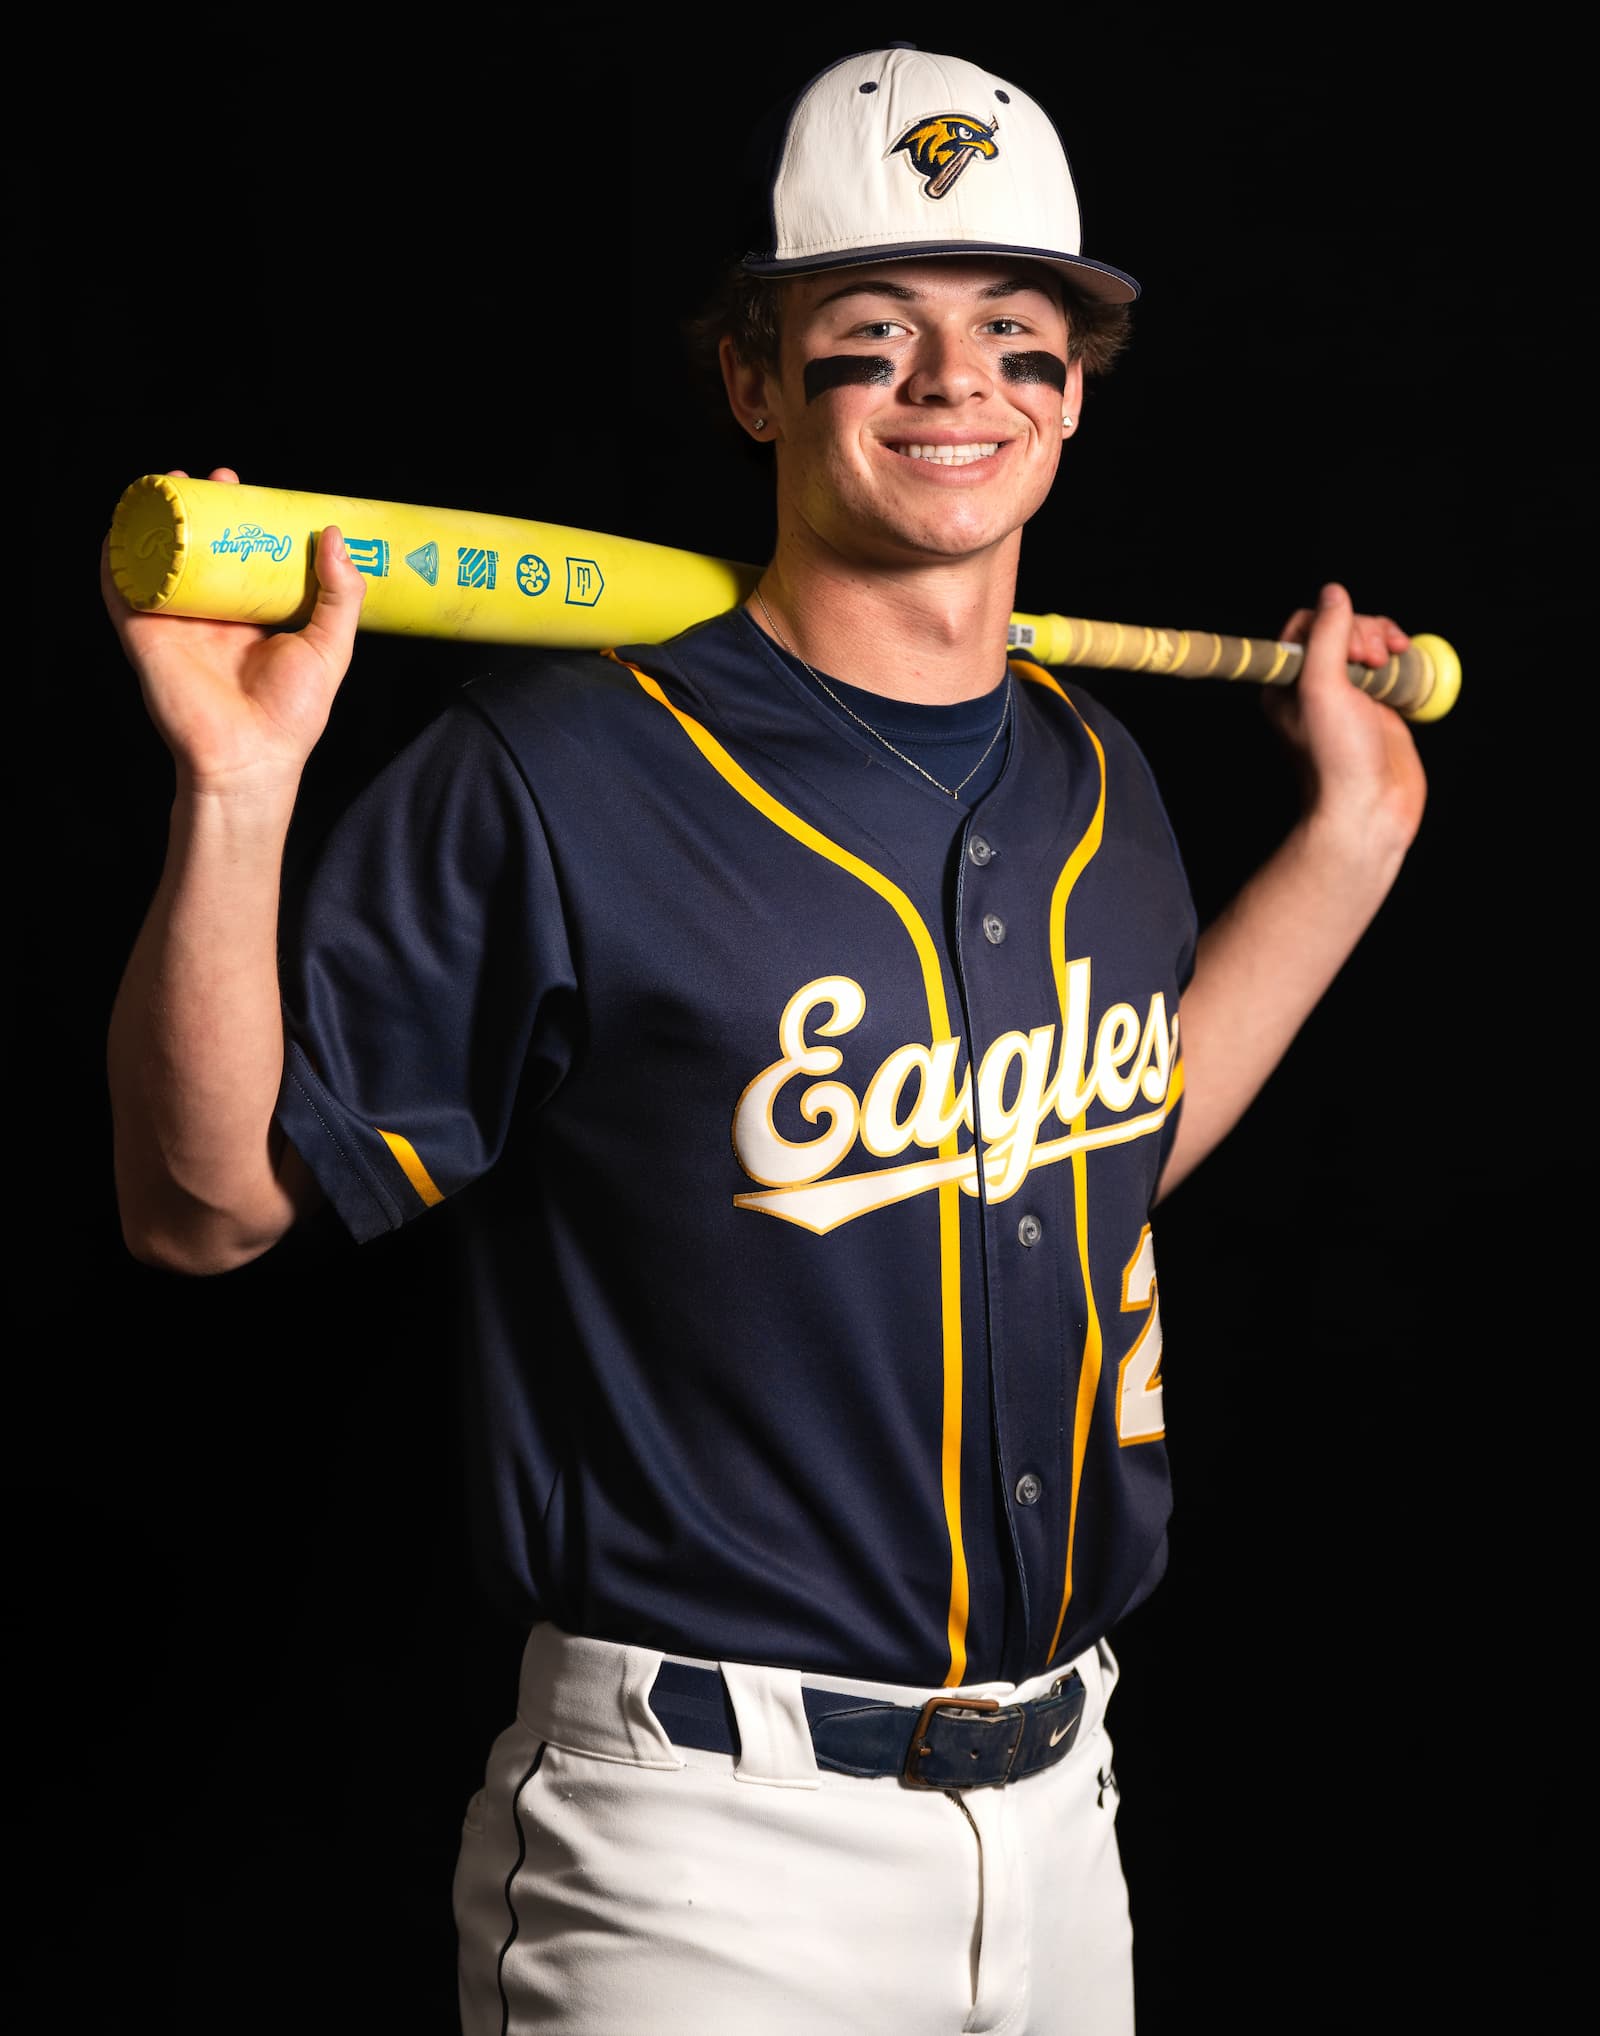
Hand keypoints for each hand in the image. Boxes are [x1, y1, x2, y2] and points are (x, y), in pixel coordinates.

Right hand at [101, 467, 366, 796]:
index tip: (253, 490)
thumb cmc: (293, 713)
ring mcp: (176, 623)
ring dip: (160, 520)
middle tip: (216, 477)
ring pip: (161, 559)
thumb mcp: (332, 647)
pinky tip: (121, 524)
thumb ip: (340, 595)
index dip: (246, 521)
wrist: (249, 756)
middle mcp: (212, 615)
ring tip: (171, 483)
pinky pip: (122, 589)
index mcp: (252, 617)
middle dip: (204, 508)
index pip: (246, 557)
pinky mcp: (145, 636)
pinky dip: (116, 556)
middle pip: (202, 549)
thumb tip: (334, 535)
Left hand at [1267, 582, 1427, 865]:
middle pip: (1341, 629)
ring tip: (1392, 660)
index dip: (1333, 623)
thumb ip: (1327, 636)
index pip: (1305, 626)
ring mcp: (1349, 697)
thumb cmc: (1337, 757)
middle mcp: (1314, 688)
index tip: (1351, 648)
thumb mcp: (1323, 687)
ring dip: (1383, 640)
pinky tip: (1405, 662)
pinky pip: (1387, 666)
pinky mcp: (1378, 707)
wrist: (1370, 808)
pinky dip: (1399, 658)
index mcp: (1286, 684)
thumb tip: (1333, 593)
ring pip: (1367, 644)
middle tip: (1373, 661)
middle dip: (1364, 632)